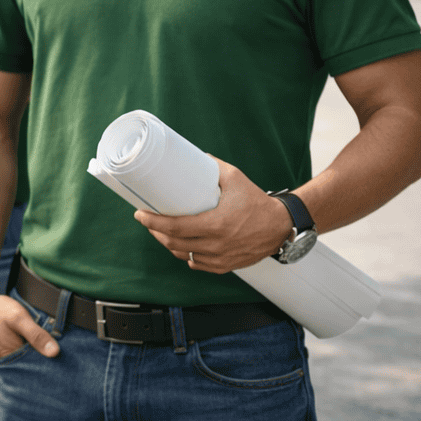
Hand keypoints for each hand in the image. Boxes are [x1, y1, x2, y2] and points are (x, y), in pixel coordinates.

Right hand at [0, 278, 58, 359]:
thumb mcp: (19, 318)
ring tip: (37, 349)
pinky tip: (20, 344)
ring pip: (16, 360)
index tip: (59, 358)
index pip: (35, 367)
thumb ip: (36, 334)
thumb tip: (55, 352)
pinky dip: (16, 351)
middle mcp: (2, 359)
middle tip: (51, 353)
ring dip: (27, 356)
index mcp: (10, 355)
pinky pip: (7, 355)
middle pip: (25, 365)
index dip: (47, 363)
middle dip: (37, 361)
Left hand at [135, 157, 293, 272]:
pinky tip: (180, 246)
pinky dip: (186, 255)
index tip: (139, 214)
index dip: (152, 222)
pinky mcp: (227, 265)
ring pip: (184, 255)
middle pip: (174, 243)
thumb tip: (192, 155)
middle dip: (155, 232)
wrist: (281, 226)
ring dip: (168, 244)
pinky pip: (199, 264)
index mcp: (216, 224)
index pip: (175, 228)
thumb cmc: (257, 201)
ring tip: (160, 232)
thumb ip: (213, 166)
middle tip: (147, 220)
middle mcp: (217, 245)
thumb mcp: (235, 178)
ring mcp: (222, 258)